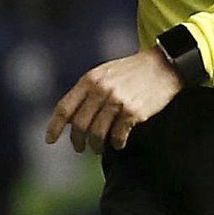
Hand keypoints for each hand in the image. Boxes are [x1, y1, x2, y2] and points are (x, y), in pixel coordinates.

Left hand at [47, 48, 182, 153]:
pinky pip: (117, 136)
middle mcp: (100, 89)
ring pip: (97, 134)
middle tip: (80, 148)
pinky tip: (118, 144)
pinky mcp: (133, 112)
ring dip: (96, 146)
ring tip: (99, 149)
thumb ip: (87, 92)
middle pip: (79, 125)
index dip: (54, 127)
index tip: (50, 140)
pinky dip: (116, 144)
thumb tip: (70, 119)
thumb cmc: (132, 71)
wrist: (164, 66)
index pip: (64, 107)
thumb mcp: (105, 73)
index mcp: (90, 79)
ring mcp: (116, 101)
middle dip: (77, 141)